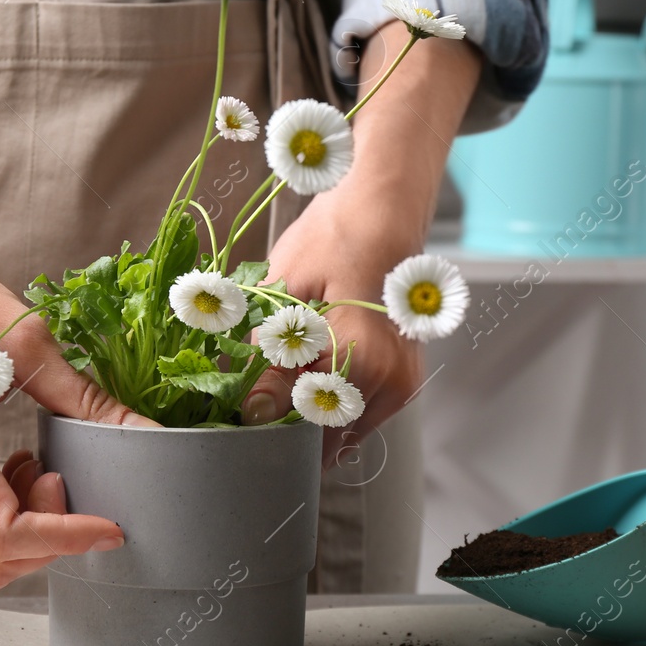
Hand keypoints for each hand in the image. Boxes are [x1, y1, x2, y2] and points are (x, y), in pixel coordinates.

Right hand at [0, 219, 155, 591]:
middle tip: (67, 483)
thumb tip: (142, 434)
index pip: (2, 537)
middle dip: (42, 543)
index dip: (65, 539)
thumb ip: (84, 399)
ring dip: (20, 529)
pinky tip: (14, 460)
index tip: (107, 523)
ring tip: (42, 466)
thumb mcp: (25, 341)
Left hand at [239, 27, 480, 466]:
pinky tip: (310, 367)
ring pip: (342, 425)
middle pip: (325, 433)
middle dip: (287, 418)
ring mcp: (403, 383)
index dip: (267, 420)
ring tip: (285, 369)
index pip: (304, 424)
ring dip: (308, 408)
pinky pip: (359, 410)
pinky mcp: (405, 379)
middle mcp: (392, 382)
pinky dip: (330, 398)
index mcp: (364, 360)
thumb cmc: (334, 238)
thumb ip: (269, 357)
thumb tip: (252, 412)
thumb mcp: (286, 290)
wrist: (383, 211)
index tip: (241, 407)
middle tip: (257, 389)